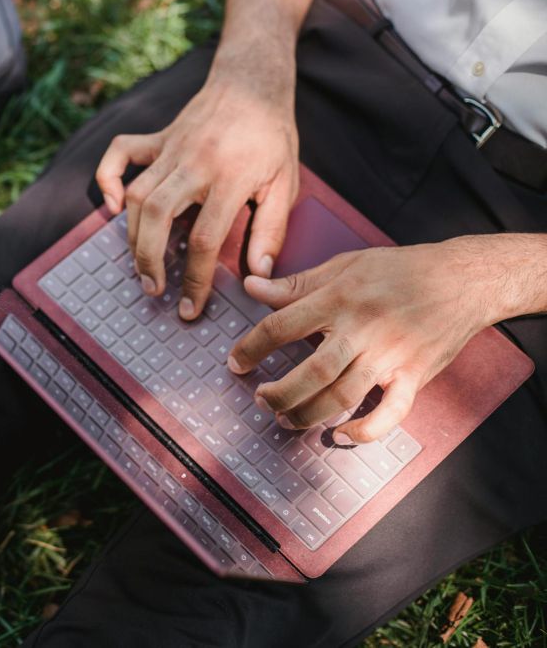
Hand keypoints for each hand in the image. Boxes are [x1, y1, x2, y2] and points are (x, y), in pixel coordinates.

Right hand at [95, 43, 299, 320]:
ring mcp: (170, 148)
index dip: (196, 280)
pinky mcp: (156, 138)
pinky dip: (107, 179)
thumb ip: (271, 231)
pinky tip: (114, 206)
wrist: (252, 81)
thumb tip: (257, 274)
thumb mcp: (285, 183)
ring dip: (132, 235)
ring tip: (142, 265)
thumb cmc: (272, 137)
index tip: (191, 308)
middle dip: (149, 260)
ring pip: (137, 194)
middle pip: (158, 216)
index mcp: (230, 177)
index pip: (205, 239)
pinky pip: (119, 153)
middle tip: (154, 288)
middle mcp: (194, 163)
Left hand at [227, 238, 507, 443]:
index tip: (235, 364)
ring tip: (286, 419)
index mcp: (338, 298)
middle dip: (278, 393)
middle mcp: (362, 330)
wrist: (465, 278)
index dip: (251, 348)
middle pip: (310, 373)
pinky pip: (390, 414)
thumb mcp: (344, 266)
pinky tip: (341, 434)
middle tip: (261, 399)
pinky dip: (365, 431)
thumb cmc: (398, 270)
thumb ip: (296, 284)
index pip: (281, 326)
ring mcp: (390, 357)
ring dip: (308, 415)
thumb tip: (251, 286)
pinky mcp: (414, 377)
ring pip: (342, 397)